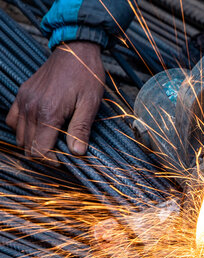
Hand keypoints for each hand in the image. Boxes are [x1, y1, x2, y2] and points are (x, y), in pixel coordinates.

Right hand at [6, 41, 104, 161]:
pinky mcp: (21, 95)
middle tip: (62, 152)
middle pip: (28, 147)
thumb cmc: (86, 76)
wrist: (75, 50)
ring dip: (34, 143)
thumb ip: (81, 129)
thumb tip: (77, 153)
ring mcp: (23, 101)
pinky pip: (12, 120)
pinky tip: (40, 128)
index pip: (40, 151)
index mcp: (49, 113)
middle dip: (44, 155)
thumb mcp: (90, 103)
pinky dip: (23, 129)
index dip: (52, 161)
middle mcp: (31, 108)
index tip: (65, 160)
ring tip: (53, 141)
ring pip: (20, 136)